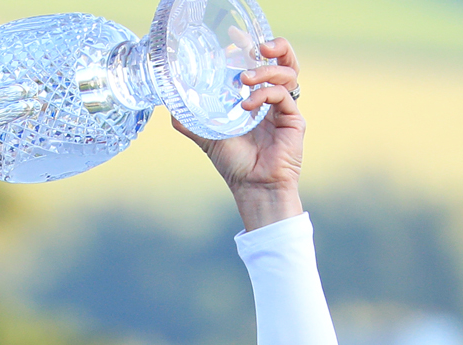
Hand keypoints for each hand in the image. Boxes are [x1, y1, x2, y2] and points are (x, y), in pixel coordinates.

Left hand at [175, 38, 304, 230]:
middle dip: (273, 47)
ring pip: (288, 72)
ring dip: (265, 70)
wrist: (253, 187)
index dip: (252, 47)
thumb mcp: (207, 136)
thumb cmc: (234, 164)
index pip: (262, 64)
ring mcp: (285, 109)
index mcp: (258, 99)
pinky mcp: (293, 119)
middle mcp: (274, 101)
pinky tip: (247, 104)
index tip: (236, 38)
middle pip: (284, 61)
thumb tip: (169, 106)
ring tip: (244, 79)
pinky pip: (284, 94)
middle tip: (254, 47)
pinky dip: (265, 93)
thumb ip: (190, 120)